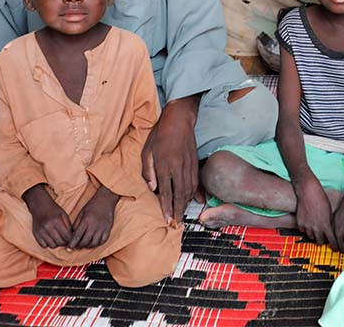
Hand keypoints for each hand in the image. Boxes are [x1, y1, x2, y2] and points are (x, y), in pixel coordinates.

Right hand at [23, 184, 71, 248]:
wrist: (40, 206)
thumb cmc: (54, 210)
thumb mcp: (64, 215)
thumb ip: (69, 226)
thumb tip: (73, 237)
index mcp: (57, 221)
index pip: (67, 237)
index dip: (71, 239)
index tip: (72, 238)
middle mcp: (48, 227)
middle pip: (60, 242)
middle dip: (64, 242)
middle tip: (66, 239)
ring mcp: (41, 231)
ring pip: (52, 246)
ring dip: (57, 244)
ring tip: (58, 238)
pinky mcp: (36, 234)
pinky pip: (43, 245)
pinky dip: (48, 244)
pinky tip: (51, 239)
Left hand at [69, 186, 118, 248]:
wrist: (106, 199)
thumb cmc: (92, 205)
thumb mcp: (81, 213)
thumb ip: (76, 224)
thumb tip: (72, 235)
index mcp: (86, 221)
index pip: (77, 236)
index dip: (72, 244)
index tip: (69, 248)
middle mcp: (94, 226)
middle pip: (85, 242)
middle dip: (79, 246)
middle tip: (76, 246)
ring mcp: (102, 228)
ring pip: (94, 243)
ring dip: (88, 246)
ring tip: (85, 244)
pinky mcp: (108, 229)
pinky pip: (103, 241)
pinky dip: (97, 244)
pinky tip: (94, 242)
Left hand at [142, 96, 197, 222]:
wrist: (179, 120)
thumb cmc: (159, 135)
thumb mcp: (147, 151)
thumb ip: (148, 171)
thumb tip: (152, 189)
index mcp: (164, 165)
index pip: (166, 192)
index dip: (166, 208)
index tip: (167, 220)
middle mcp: (178, 167)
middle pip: (180, 194)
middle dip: (178, 210)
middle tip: (176, 222)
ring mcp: (188, 164)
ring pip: (189, 189)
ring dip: (186, 203)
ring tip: (182, 213)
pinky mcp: (195, 162)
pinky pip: (196, 181)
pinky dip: (195, 192)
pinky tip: (194, 200)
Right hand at [294, 177, 335, 246]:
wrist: (308, 192)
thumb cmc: (321, 198)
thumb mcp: (329, 211)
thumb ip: (329, 222)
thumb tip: (331, 230)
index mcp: (326, 225)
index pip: (331, 240)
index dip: (334, 245)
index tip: (335, 248)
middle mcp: (316, 228)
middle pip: (320, 241)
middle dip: (323, 240)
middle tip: (324, 237)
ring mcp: (307, 226)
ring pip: (311, 237)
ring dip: (314, 234)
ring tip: (316, 228)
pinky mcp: (299, 223)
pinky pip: (303, 231)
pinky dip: (305, 229)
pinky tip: (308, 223)